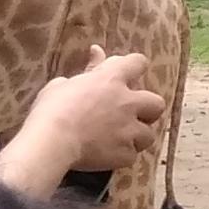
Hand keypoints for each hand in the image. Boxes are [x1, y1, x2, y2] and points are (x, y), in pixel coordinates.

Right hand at [41, 47, 165, 169]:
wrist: (52, 141)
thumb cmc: (51, 109)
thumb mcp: (63, 83)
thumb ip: (87, 70)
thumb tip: (97, 51)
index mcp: (112, 79)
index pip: (138, 63)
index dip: (134, 68)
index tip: (126, 75)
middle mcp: (128, 102)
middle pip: (157, 103)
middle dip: (148, 110)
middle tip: (131, 115)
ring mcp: (130, 129)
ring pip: (149, 134)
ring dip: (137, 137)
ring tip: (120, 140)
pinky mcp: (125, 153)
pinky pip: (131, 156)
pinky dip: (122, 156)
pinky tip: (108, 156)